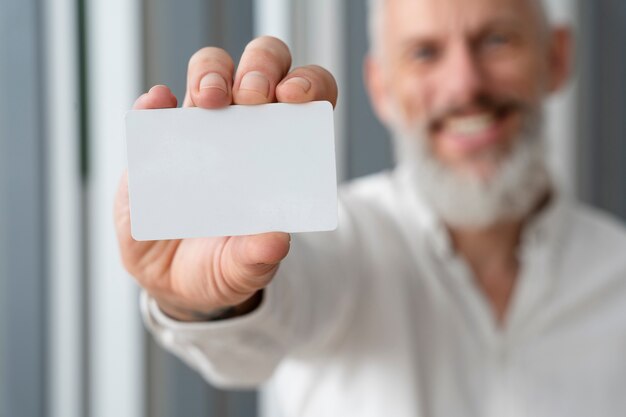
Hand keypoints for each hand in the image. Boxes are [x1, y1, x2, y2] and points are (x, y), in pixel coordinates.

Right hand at [115, 36, 337, 320]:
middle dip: (259, 67)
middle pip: (260, 68)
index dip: (308, 84)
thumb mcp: (242, 269)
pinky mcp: (157, 141)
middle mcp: (244, 128)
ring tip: (207, 99)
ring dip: (211, 73)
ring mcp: (199, 129)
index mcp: (280, 151)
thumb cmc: (223, 264)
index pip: (305, 96)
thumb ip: (257, 258)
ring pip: (210, 71)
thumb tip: (276, 241)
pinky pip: (155, 107)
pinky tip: (157, 104)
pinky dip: (156, 101)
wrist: (176, 279)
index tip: (295, 96)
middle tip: (250, 95)